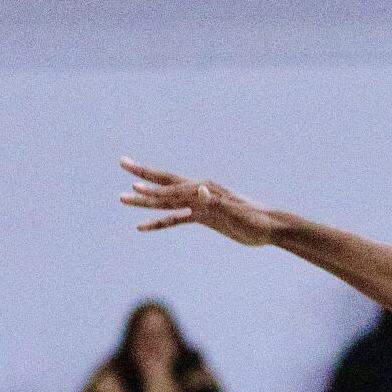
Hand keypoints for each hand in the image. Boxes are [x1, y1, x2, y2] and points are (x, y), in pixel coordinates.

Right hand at [121, 160, 281, 246]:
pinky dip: (159, 222)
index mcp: (203, 189)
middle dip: (142, 175)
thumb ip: (215, 200)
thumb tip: (199, 189)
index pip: (171, 185)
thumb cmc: (253, 219)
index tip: (132, 183)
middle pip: (164, 183)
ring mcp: (199, 204)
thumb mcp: (234, 211)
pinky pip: (176, 219)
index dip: (151, 185)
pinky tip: (143, 226)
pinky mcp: (203, 217)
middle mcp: (198, 192)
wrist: (268, 228)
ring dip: (146, 201)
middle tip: (122, 163)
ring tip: (123, 199)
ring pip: (166, 201)